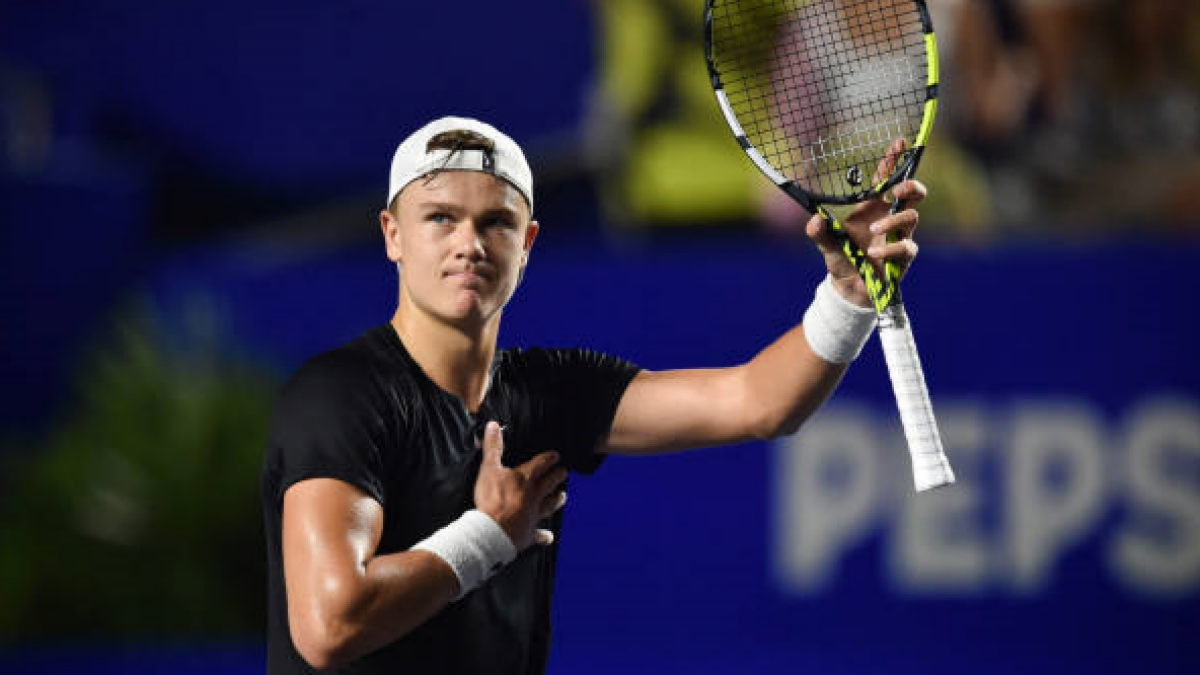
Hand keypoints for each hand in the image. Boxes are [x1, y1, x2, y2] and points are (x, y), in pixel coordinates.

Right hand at [473, 421, 567, 550]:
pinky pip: (539, 535)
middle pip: (550, 483)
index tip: (556, 455)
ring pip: (550, 506)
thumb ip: (493, 447)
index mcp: (526, 479)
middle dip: (557, 476)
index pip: (541, 464)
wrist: (493, 531)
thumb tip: (493, 425)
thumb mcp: (489, 468)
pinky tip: (549, 537)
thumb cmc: (492, 499)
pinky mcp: (529, 533)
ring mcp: (534, 515)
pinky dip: (544, 536)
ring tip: (563, 496)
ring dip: (557, 500)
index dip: (549, 458)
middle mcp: (534, 496)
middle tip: (564, 472)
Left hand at [805, 139, 926, 306]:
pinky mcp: (903, 256)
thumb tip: (815, 220)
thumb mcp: (825, 244)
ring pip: (912, 217)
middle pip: (913, 194)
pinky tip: (874, 252)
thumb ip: (819, 232)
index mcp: (872, 207)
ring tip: (874, 230)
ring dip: (893, 221)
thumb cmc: (841, 258)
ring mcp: (900, 236)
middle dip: (911, 186)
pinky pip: (906, 246)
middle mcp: (890, 218)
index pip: (886, 179)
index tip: (900, 141)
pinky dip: (890, 248)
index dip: (894, 160)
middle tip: (897, 190)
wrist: (848, 289)